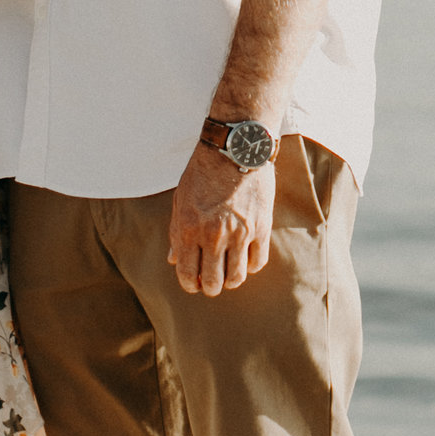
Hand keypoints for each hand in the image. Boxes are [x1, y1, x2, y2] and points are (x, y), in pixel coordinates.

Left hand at [166, 138, 275, 295]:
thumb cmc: (203, 172)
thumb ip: (176, 232)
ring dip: (231, 281)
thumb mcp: (181, 199)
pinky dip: (250, 266)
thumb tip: (173, 260)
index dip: (189, 285)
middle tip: (212, 282)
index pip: (187, 274)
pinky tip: (245, 259)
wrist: (234, 148)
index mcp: (188, 229)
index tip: (193, 284)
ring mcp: (239, 233)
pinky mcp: (260, 227)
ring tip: (229, 273)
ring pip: (236, 278)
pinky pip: (257, 262)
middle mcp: (212, 235)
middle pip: (213, 282)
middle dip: (210, 287)